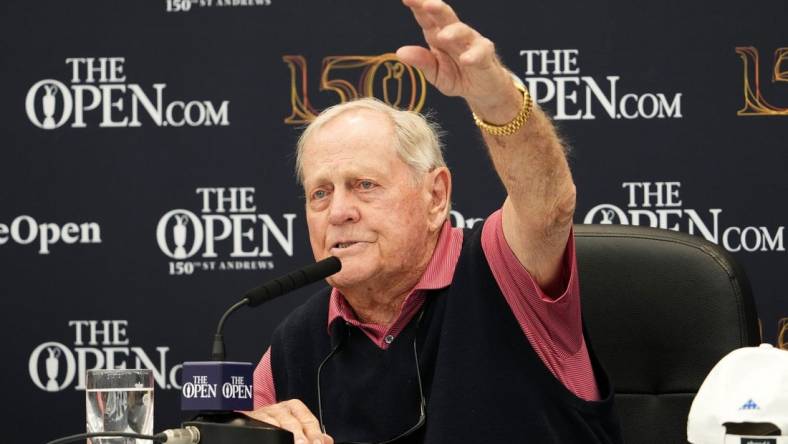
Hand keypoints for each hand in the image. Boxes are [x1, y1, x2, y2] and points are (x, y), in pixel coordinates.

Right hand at [245, 399, 332, 443]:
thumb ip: (312, 432)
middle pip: (294, 422)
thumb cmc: (279, 421)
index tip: (318, 443)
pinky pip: (262, 424)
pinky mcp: (253, 419)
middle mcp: (281, 408)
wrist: (253, 418)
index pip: (308, 420)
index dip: (315, 433)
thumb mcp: (297, 423)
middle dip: (300, 435)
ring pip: (278, 423)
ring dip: (286, 434)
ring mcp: (267, 413)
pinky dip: (268, 431)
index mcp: (295, 407)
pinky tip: (273, 438)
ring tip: (295, 443)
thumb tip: (328, 440)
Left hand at [396, 0, 513, 108]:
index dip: (417, 6)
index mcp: (438, 35)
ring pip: (463, 32)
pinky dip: (473, 55)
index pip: (426, 17)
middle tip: (426, 4)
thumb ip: (421, 61)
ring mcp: (471, 43)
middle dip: (436, 8)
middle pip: (445, 17)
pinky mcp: (485, 56)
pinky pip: (480, 53)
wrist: (483, 90)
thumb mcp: (435, 73)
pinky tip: (466, 59)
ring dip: (454, 33)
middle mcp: (455, 34)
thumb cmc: (457, 76)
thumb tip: (400, 52)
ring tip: (443, 37)